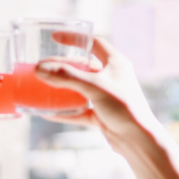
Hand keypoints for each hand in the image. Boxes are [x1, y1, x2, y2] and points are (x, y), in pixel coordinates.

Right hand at [34, 37, 160, 147]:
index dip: (75, 37)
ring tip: (43, 86)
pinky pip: (79, 110)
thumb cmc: (123, 107)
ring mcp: (106, 97)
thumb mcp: (94, 87)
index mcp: (116, 63)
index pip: (94, 42)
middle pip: (83, 66)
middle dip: (62, 66)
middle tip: (42, 67)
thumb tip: (40, 68)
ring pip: (80, 88)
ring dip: (62, 88)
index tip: (55, 37)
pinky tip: (48, 114)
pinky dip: (65, 111)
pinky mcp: (102, 115)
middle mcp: (111, 77)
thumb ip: (67, 76)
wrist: (138, 140)